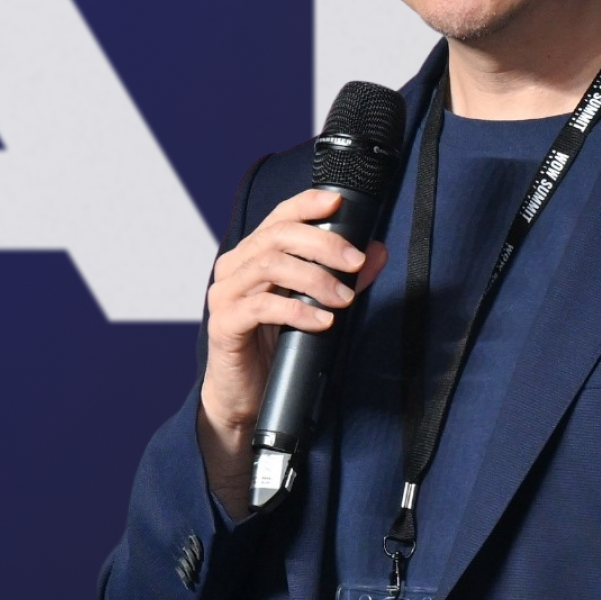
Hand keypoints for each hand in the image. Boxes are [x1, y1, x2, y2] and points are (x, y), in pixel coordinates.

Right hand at [198, 188, 387, 509]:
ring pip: (269, 266)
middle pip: (277, 236)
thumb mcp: (314, 306)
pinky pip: (260, 307)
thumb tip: (376, 252)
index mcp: (253, 255)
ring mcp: (225, 295)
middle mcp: (234, 267)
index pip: (278, 216)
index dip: (306, 204)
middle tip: (355, 263)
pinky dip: (297, 311)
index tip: (338, 204)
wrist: (244, 395)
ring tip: (343, 298)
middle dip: (323, 244)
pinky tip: (322, 321)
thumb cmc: (275, 346)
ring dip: (314, 278)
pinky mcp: (224, 324)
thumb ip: (342, 277)